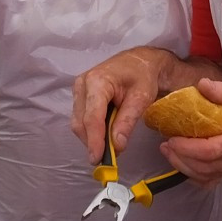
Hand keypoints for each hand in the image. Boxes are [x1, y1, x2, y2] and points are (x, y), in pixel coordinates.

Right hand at [72, 47, 170, 164]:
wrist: (139, 61)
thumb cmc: (143, 76)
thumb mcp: (141, 98)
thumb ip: (127, 122)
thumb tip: (117, 146)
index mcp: (97, 81)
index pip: (92, 117)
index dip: (94, 140)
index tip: (97, 159)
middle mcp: (82, 84)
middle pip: (81, 123)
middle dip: (93, 142)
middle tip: (110, 158)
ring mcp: (78, 90)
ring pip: (79, 123)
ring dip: (92, 138)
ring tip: (110, 146)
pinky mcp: (79, 96)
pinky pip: (81, 119)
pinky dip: (92, 130)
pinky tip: (105, 134)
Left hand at [159, 78, 221, 183]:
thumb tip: (201, 85)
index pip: (209, 152)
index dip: (187, 149)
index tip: (171, 139)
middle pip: (204, 169)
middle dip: (180, 159)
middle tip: (165, 146)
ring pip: (207, 177)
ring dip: (185, 168)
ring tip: (170, 153)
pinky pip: (213, 179)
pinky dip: (196, 174)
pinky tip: (185, 162)